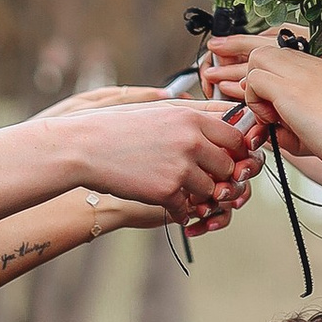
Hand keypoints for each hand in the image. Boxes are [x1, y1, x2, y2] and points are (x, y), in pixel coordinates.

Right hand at [71, 100, 245, 219]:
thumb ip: (195, 114)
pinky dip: (180, 210)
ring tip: (182, 191)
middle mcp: (191, 140)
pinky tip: (167, 203)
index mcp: (191, 117)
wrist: (85, 148)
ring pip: (212, 191)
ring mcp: (180, 167)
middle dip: (220, 177)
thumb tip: (228, 116)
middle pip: (229, 167)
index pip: (236, 137)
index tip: (226, 159)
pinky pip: (188, 209)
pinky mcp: (167, 191)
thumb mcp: (159, 111)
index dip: (235, 152)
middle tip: (205, 180)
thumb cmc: (120, 128)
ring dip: (200, 196)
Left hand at [211, 37, 321, 188]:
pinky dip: (253, 101)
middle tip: (270, 112)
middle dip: (259, 80)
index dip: (274, 79)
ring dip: (255, 89)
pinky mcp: (290, 90)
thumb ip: (298, 122)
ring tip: (272, 117)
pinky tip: (272, 121)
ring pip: (257, 58)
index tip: (278, 109)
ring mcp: (301, 74)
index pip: (286, 58)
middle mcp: (314, 65)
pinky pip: (253, 79)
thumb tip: (271, 129)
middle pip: (267, 51)